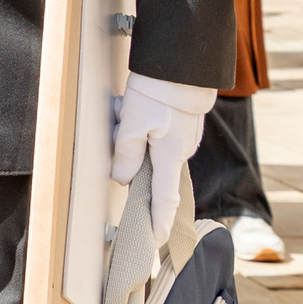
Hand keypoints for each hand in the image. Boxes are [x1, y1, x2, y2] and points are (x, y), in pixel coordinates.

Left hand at [111, 72, 213, 240]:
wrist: (180, 64)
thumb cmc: (159, 92)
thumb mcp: (133, 123)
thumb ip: (126, 154)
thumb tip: (122, 178)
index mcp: (171, 156)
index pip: (164, 198)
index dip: (158, 220)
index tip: (155, 240)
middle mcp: (180, 151)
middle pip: (149, 167)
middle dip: (130, 151)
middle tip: (121, 120)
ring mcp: (181, 138)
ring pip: (147, 146)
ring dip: (131, 130)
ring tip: (124, 105)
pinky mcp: (178, 125)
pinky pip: (152, 132)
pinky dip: (137, 120)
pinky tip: (130, 103)